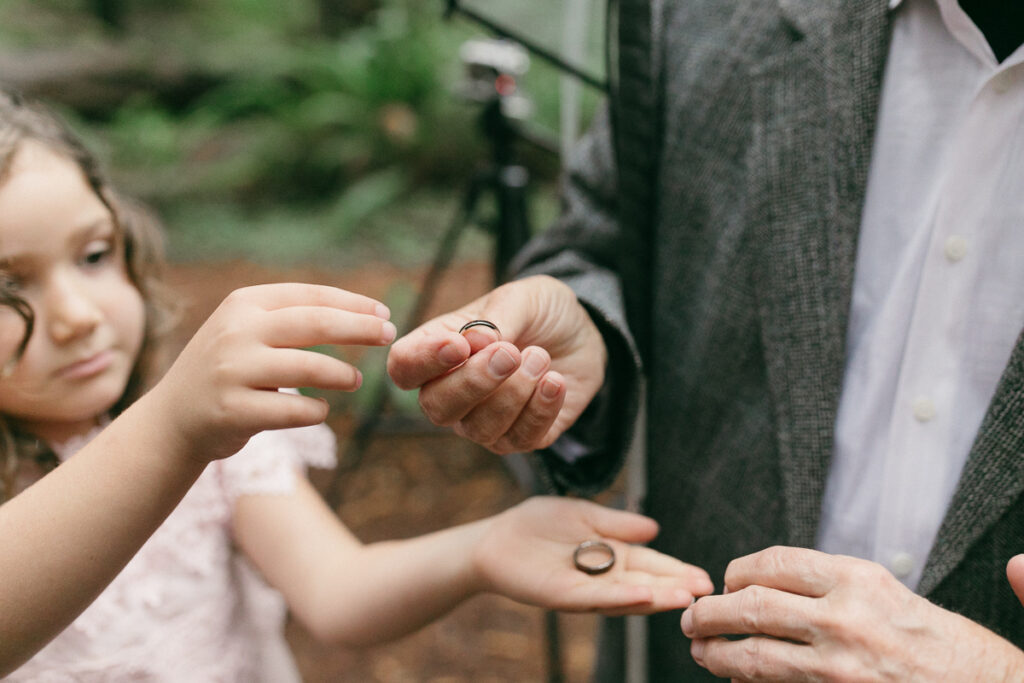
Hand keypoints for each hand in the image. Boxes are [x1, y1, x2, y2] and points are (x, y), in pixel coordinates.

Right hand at [147, 283, 393, 460]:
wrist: (171, 420)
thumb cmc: (227, 372)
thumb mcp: (246, 330)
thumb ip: (288, 319)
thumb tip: (363, 315)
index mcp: (242, 304)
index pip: (309, 296)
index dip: (352, 303)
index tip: (383, 313)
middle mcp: (236, 332)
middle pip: (314, 323)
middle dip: (359, 328)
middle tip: (388, 336)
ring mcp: (232, 371)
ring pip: (308, 367)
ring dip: (341, 374)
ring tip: (355, 380)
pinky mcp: (232, 411)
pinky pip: (292, 410)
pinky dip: (315, 410)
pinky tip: (321, 409)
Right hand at [387, 275, 606, 453]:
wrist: (582, 330)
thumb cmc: (539, 311)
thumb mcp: (522, 298)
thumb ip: (497, 319)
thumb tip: (475, 341)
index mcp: (437, 349)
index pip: (404, 367)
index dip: (424, 361)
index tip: (459, 344)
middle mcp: (452, 391)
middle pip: (437, 407)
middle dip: (473, 383)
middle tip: (510, 353)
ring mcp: (484, 419)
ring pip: (479, 428)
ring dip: (514, 393)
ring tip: (542, 357)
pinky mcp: (521, 436)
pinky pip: (521, 439)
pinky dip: (541, 409)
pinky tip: (556, 381)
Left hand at [472, 496, 712, 614]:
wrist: (497, 538)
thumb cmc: (538, 524)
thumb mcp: (584, 515)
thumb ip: (618, 524)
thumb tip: (654, 528)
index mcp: (612, 555)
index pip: (652, 565)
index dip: (677, 571)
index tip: (705, 577)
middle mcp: (604, 577)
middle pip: (647, 584)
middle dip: (676, 587)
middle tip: (706, 590)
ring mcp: (586, 589)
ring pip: (627, 596)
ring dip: (657, 597)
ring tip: (685, 596)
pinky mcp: (564, 595)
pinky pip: (597, 597)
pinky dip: (622, 596)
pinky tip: (645, 594)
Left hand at [680, 546, 1023, 680]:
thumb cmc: (943, 645)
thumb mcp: (889, 593)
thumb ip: (832, 586)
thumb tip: (766, 585)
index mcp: (856, 579)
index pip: (771, 564)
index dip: (737, 572)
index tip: (725, 581)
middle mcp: (844, 618)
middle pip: (750, 607)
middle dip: (710, 613)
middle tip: (693, 618)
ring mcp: (838, 668)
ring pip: (754, 658)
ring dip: (717, 655)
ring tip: (701, 653)